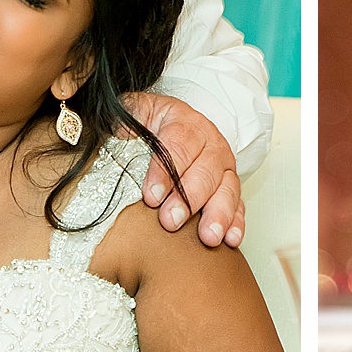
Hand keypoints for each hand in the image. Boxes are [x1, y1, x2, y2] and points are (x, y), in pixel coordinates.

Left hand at [120, 92, 244, 247]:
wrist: (175, 123)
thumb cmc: (151, 124)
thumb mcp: (135, 112)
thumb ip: (124, 119)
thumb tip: (113, 131)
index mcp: (184, 122)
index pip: (178, 144)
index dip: (165, 172)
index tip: (151, 197)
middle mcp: (210, 143)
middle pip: (205, 170)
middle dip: (188, 199)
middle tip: (171, 221)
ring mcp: (223, 166)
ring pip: (226, 188)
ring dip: (218, 214)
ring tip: (208, 237)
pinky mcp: (230, 186)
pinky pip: (238, 204)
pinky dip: (236, 223)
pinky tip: (231, 239)